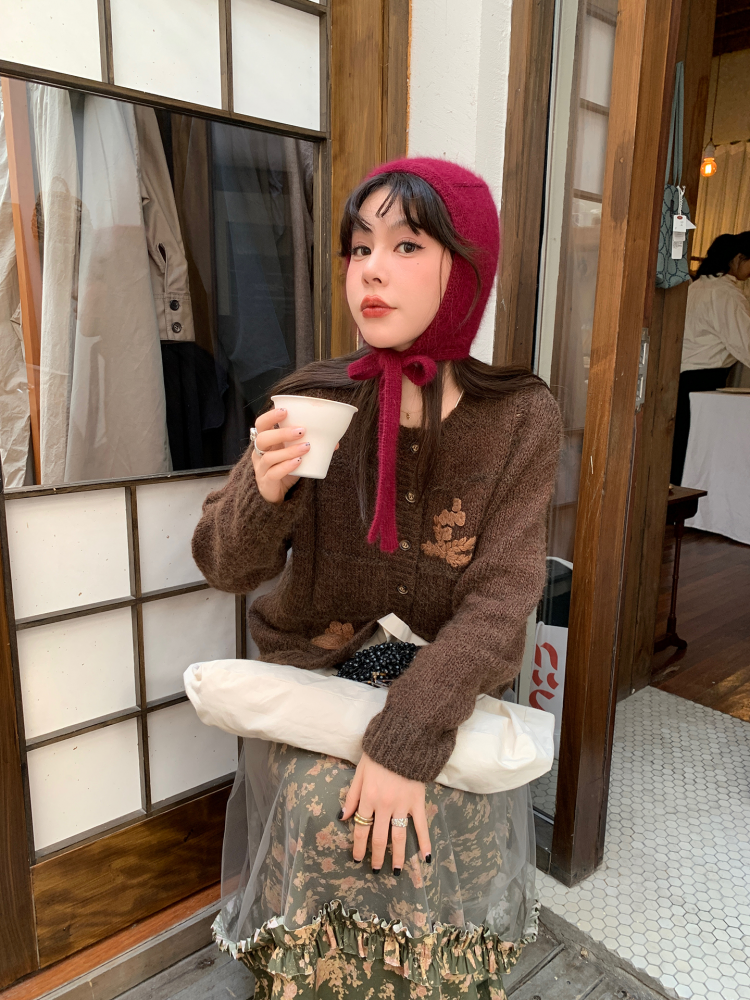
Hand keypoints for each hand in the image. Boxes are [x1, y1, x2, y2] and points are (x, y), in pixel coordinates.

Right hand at [252, 408, 339, 503]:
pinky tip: (299, 462)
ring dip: (289, 450)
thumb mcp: (295, 454)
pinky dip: (287, 466)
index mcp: (266, 442)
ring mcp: (261, 468)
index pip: (261, 424)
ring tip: (306, 447)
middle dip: (282, 433)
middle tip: (301, 430)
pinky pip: (274, 473)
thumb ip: (309, 445)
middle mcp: (259, 453)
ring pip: (269, 457)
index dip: (270, 416)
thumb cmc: (285, 469)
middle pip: (263, 439)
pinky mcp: (266, 482)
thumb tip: (335, 442)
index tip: (285, 411)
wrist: (277, 495)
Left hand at [341, 753, 431, 872]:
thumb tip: (342, 817)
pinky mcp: (417, 802)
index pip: (361, 828)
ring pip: (399, 836)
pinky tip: (425, 858)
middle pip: (379, 837)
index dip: (358, 846)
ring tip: (396, 871)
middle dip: (376, 856)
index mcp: (368, 798)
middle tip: (375, 870)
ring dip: (398, 856)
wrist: (403, 740)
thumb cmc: (378, 754)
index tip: (357, 859)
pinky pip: (421, 825)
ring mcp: (402, 806)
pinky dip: (424, 842)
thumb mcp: (360, 772)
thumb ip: (352, 796)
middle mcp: (384, 806)